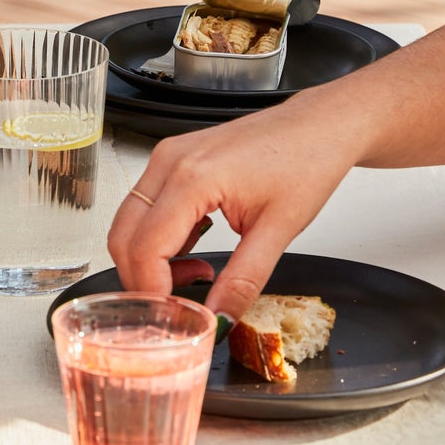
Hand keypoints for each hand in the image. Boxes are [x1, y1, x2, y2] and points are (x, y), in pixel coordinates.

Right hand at [106, 96, 369, 321]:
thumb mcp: (278, 231)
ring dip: (151, 260)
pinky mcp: (173, 160)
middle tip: (178, 306)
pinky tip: (193, 249)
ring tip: (197, 275)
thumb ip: (243, 282)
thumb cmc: (306, 160)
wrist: (320, 125)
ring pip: (130, 223)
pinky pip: (145, 208)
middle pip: (124, 237)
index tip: (172, 318)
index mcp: (193, 177)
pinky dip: (159, 239)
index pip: (145, 248)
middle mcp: (170, 162)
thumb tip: (218, 319)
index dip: (152, 291)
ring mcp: (168, 158)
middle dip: (143, 280)